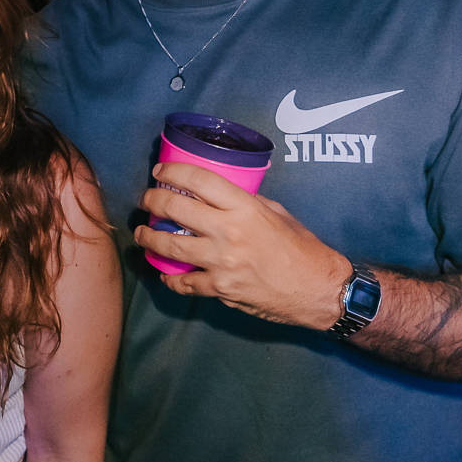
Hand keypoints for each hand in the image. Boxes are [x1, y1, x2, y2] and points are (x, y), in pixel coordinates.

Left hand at [133, 162, 348, 329]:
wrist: (317, 289)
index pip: (199, 181)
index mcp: (244, 208)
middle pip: (175, 209)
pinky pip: (184, 283)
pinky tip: (165, 273)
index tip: (160, 172)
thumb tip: (222, 196)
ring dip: (149, 239)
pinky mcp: (220, 289)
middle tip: (146, 200)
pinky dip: (171, 279)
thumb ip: (247, 203)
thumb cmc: (303, 248)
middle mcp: (228, 232)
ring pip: (170, 247)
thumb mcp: (278, 213)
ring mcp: (221, 263)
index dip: (173, 173)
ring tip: (143, 234)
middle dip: (152, 201)